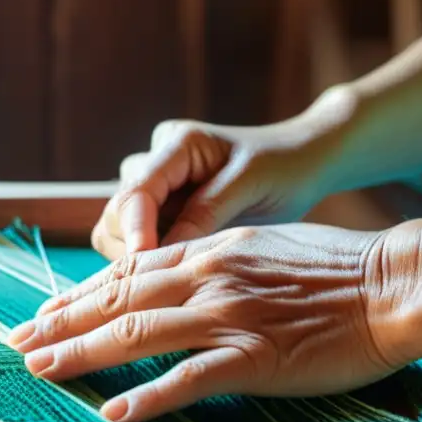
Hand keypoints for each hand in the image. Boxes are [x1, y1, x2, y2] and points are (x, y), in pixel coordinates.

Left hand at [8, 223, 410, 421]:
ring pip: (139, 333)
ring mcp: (230, 316)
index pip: (131, 271)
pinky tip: (114, 413)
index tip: (45, 312)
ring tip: (41, 371)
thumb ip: (219, 259)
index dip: (82, 294)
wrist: (395, 282)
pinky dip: (148, 397)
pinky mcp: (257, 357)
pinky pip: (190, 379)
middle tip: (18, 344)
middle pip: (120, 299)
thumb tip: (181, 276)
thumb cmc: (339, 267)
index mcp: (213, 249)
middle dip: (62, 323)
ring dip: (83, 354)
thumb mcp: (268, 244)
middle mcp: (210, 277)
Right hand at [91, 85, 359, 259]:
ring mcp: (158, 184)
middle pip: (117, 211)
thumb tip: (160, 252)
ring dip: (141, 255)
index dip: (135, 231)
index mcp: (178, 143)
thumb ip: (205, 214)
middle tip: (173, 277)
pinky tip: (185, 267)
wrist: (304, 161)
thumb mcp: (251, 186)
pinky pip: (140, 238)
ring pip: (119, 227)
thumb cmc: (285, 166)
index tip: (146, 267)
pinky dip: (153, 257)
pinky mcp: (165, 207)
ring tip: (185, 270)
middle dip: (134, 246)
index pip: (136, 190)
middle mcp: (158, 159)